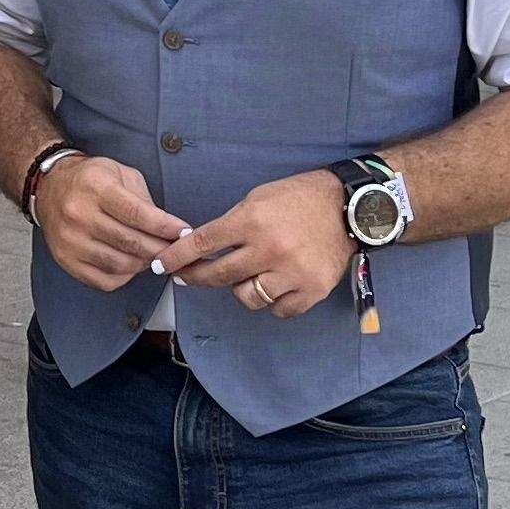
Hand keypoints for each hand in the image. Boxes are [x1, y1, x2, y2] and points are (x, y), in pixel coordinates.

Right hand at [33, 155, 191, 291]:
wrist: (49, 188)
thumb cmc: (89, 180)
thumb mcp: (119, 173)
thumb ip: (144, 199)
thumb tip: (168, 229)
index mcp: (95, 187)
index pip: (137, 214)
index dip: (165, 227)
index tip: (183, 233)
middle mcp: (79, 214)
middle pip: (131, 242)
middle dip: (160, 249)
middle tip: (175, 250)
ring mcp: (70, 240)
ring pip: (120, 264)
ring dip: (143, 263)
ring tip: (152, 255)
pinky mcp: (65, 260)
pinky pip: (104, 280)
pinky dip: (125, 276)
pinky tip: (131, 264)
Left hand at [160, 169, 352, 317]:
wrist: (348, 207)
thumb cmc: (298, 199)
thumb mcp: (258, 199)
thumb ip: (231, 224)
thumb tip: (199, 248)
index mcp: (253, 220)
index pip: (204, 243)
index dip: (178, 256)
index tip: (162, 265)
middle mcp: (270, 248)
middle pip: (219, 275)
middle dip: (197, 276)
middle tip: (189, 276)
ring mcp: (292, 273)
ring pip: (247, 297)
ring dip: (242, 288)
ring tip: (252, 274)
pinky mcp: (312, 290)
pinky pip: (278, 309)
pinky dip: (274, 301)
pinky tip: (278, 285)